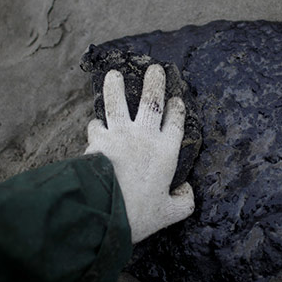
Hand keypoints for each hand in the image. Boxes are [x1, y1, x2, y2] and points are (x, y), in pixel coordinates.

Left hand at [84, 64, 194, 242]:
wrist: (102, 211)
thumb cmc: (138, 214)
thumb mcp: (168, 214)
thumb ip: (183, 202)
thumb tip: (186, 191)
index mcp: (166, 152)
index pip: (175, 122)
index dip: (177, 108)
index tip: (176, 98)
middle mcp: (145, 137)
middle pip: (151, 102)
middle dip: (154, 82)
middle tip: (154, 68)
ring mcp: (119, 135)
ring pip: (118, 103)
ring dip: (116, 87)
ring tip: (113, 74)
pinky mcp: (97, 140)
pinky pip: (96, 125)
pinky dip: (96, 123)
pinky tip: (95, 121)